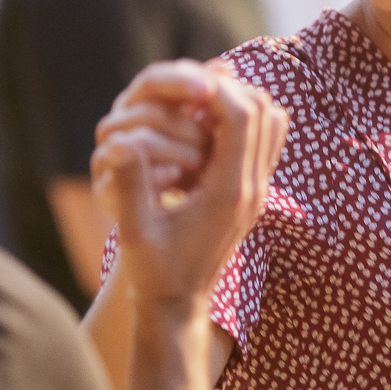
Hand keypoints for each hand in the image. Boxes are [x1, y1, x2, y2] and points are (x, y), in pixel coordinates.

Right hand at [91, 59, 288, 306]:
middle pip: (264, 111)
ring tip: (201, 102)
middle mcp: (251, 188)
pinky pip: (266, 139)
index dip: (215, 89)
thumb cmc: (153, 271)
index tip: (187, 85)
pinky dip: (245, 121)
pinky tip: (209, 126)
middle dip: (230, 89)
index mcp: (226, 193)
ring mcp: (258, 190)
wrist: (179, 304)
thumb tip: (118, 144)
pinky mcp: (254, 192)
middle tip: (193, 88)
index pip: (241, 118)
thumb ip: (128, 188)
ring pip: (272, 122)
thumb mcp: (133, 233)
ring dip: (239, 102)